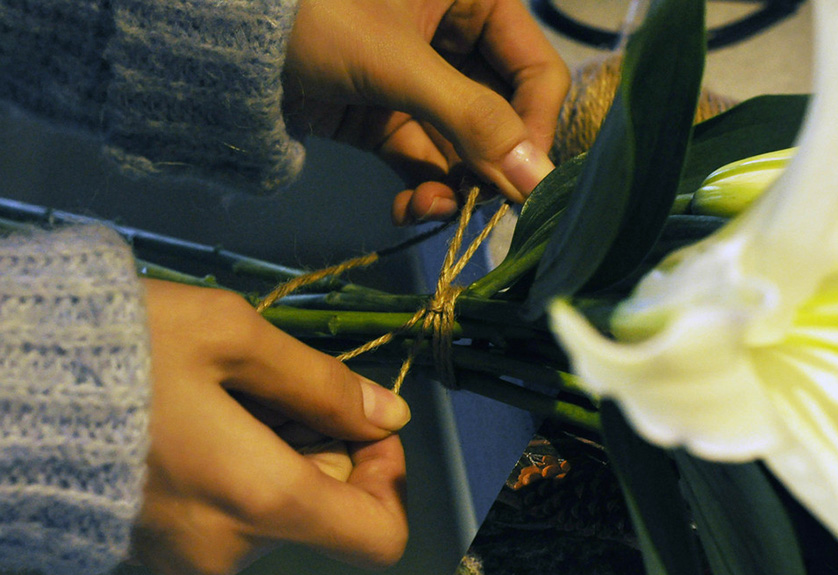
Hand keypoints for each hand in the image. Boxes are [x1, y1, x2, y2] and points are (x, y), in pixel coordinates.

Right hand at [133, 280, 408, 574]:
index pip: (378, 536)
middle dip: (324, 443)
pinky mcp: (157, 550)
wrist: (5, 386)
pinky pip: (232, 513)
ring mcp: (189, 559)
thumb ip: (321, 383)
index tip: (361, 422)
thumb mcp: (233, 338)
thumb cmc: (124, 350)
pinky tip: (205, 418)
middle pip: (326, 509)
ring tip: (230, 391)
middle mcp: (232, 552)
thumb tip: (388, 416)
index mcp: (262, 501)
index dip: (389, 478)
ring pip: (278, 507)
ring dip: (280, 449)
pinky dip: (241, 468)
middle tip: (277, 382)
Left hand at [283, 0, 569, 223]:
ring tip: (434, 211)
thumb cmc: (313, 18)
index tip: (527, 181)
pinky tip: (411, 210)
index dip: (537, 127)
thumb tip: (535, 181)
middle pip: (502, 115)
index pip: (535, 70)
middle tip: (484, 209)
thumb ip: (472, 119)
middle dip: (490, 166)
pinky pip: (421, 160)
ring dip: (455, 187)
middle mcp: (453, 38)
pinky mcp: (384, 117)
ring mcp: (418, 83)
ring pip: (461, 146)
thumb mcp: (398, 63)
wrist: (218, 42)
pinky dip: (422, 190)